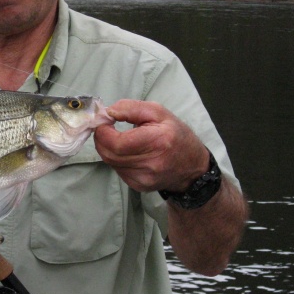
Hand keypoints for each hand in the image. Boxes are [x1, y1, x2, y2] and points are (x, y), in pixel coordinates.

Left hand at [93, 99, 208, 192]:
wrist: (192, 166)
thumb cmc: (175, 134)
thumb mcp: (159, 112)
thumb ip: (131, 108)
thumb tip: (109, 112)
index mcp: (158, 141)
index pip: (117, 143)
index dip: (103, 132)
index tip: (104, 121)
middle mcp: (151, 164)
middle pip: (109, 154)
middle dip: (101, 139)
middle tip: (105, 128)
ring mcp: (145, 178)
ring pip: (110, 163)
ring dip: (108, 149)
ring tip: (118, 139)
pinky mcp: (139, 186)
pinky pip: (117, 170)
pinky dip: (116, 159)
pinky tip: (127, 152)